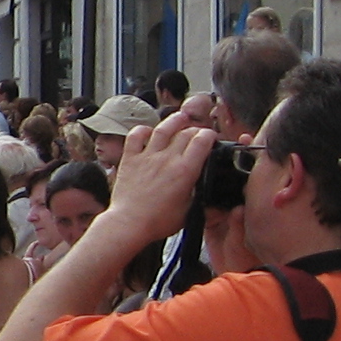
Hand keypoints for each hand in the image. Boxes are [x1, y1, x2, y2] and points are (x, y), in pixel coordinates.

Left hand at [102, 111, 216, 247]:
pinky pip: (135, 136)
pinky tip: (148, 131)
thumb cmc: (158, 221)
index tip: (211, 137)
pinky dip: (142, 130)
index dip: (209, 135)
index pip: (202, 141)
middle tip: (197, 133)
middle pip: (185, 133)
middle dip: (195, 130)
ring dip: (173, 121)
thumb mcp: (189, 211)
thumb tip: (205, 189)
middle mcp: (167, 159)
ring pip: (162, 129)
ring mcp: (147, 157)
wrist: (129, 223)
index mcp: (185, 171)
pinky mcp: (130, 159)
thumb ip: (198, 194)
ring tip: (180, 117)